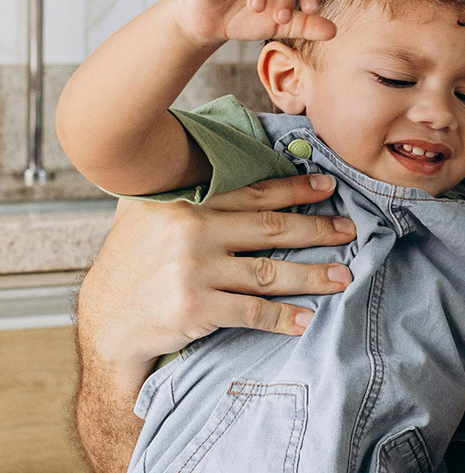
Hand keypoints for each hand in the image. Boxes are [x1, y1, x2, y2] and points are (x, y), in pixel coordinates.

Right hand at [79, 174, 355, 376]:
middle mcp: (191, 231)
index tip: (328, 186)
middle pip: (270, 228)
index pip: (254, 192)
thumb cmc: (133, 262)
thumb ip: (183, 186)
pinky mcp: (194, 309)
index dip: (296, 189)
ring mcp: (193, 271)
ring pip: (268, 271)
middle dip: (317, 229)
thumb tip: (218, 150)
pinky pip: (251, 312)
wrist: (106, 321)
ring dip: (312, 275)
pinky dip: (282, 317)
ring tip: (343, 277)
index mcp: (186, 203)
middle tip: (349, 230)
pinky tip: (305, 319)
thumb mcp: (147, 212)